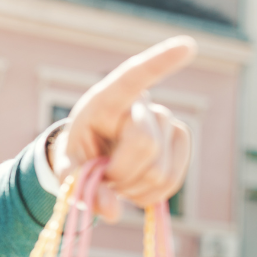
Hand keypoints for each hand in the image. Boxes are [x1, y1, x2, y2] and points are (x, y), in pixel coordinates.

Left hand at [52, 36, 195, 221]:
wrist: (95, 156)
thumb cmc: (79, 153)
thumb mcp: (68, 168)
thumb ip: (79, 187)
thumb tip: (110, 211)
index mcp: (107, 100)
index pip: (134, 77)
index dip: (160, 63)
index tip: (188, 45)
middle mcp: (143, 105)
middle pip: (144, 146)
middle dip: (119, 174)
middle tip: (103, 177)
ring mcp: (168, 121)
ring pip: (159, 172)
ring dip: (132, 188)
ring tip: (117, 177)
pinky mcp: (182, 142)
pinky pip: (171, 184)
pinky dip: (148, 196)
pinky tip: (135, 184)